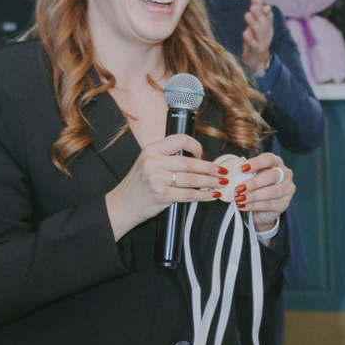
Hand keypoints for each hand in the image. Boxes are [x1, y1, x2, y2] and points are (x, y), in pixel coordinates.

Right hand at [105, 133, 227, 240]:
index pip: (179, 140)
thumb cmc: (138, 185)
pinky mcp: (162, 195)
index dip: (195, 146)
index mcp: (151, 150)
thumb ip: (166, 158)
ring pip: (193, 179)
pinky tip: (211, 195)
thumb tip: (195, 158)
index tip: (203, 154)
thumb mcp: (147, 163)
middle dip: (211, 168)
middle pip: (190, 163)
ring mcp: (157, 178)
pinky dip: (203, 195)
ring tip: (221, 183)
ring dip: (211, 182)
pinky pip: (189, 195)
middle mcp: (153, 162)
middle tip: (222, 172)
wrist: (122, 204)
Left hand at [232, 151, 294, 233]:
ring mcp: (287, 190)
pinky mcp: (284, 204)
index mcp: (277, 163)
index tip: (242, 168)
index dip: (256, 163)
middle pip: (272, 176)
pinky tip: (243, 205)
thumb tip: (233, 175)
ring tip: (239, 198)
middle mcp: (285, 175)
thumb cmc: (257, 186)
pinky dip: (254, 205)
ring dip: (253, 196)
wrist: (263, 206)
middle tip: (239, 188)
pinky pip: (269, 204)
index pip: (269, 159)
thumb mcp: (252, 176)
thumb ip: (246, 174)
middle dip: (254, 183)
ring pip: (272, 192)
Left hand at [241, 0, 274, 75]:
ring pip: (259, 32)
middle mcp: (266, 34)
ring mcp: (262, 43)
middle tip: (253, 5)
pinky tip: (245, 32)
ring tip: (247, 15)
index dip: (264, 8)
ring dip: (254, 23)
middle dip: (258, 13)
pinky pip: (253, 45)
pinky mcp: (255, 51)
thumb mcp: (257, 24)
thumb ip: (257, 9)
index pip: (268, 16)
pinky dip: (250, 39)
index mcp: (268, 27)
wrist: (258, 62)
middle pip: (264, 22)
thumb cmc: (256, 39)